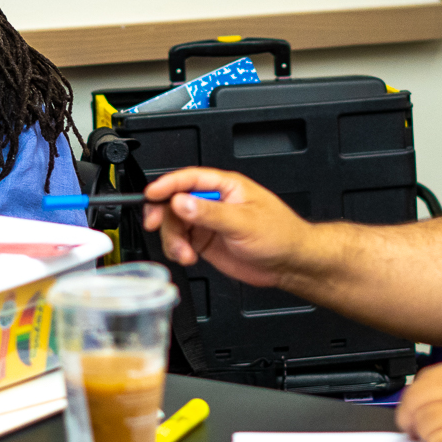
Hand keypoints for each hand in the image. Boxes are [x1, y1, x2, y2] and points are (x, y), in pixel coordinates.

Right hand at [142, 168, 311, 288]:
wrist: (290, 263)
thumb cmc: (279, 235)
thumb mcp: (243, 222)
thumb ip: (210, 213)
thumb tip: (181, 202)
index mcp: (225, 186)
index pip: (188, 179)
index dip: (167, 185)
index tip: (151, 195)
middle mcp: (213, 201)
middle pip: (174, 201)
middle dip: (163, 215)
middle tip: (156, 226)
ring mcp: (208, 222)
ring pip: (174, 224)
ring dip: (172, 239)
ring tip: (185, 253)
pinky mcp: (205, 241)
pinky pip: (180, 241)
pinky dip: (178, 250)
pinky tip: (188, 257)